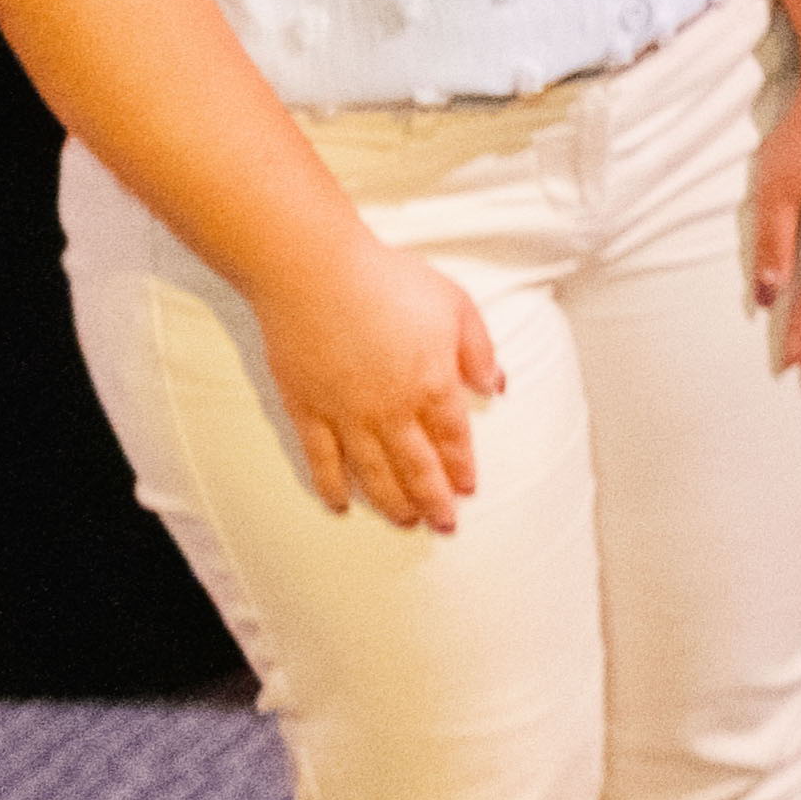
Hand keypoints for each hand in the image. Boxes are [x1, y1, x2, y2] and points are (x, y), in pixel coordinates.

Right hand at [256, 237, 502, 529]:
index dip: (462, 467)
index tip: (469, 490)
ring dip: (391, 501)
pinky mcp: (305, 409)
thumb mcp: (456, 304)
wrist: (314, 273)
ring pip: (372, 471)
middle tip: (444, 526)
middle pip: (416, 466)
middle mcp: (390, 409)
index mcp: (431, 383)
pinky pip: (321, 459)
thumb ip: (479, 350)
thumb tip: (495, 386)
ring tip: (406, 522)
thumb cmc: (389, 280)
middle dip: (434, 500)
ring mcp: (345, 413)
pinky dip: (332, 485)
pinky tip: (341, 504)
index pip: (453, 437)